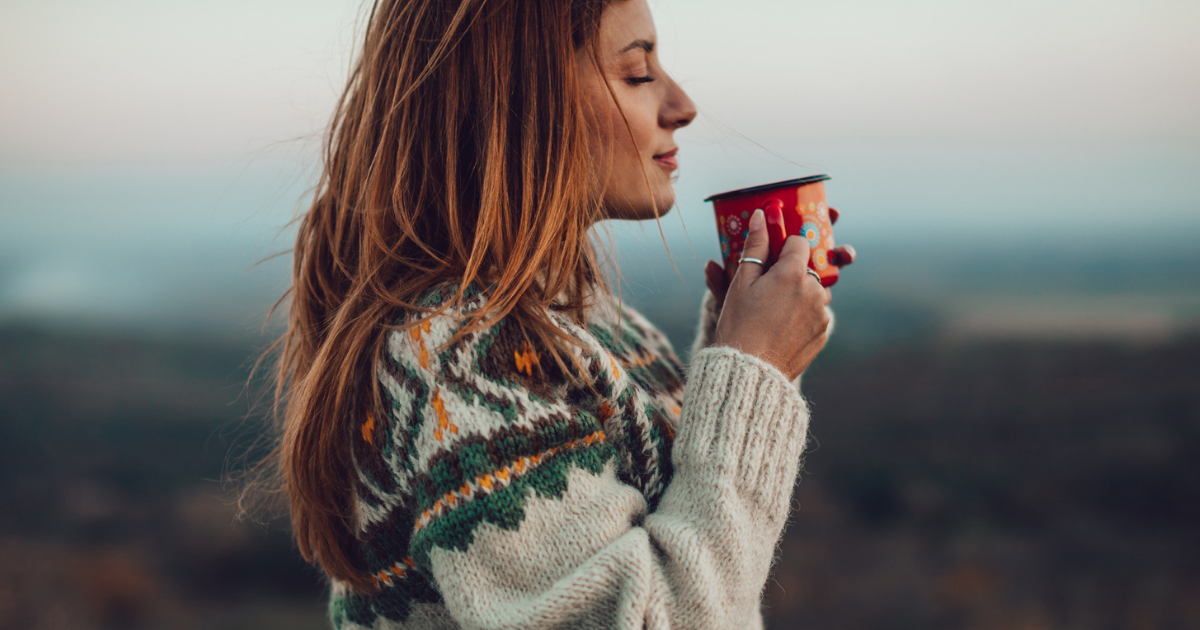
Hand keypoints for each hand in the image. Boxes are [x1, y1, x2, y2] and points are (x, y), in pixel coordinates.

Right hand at [712, 209, 834, 379]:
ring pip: (813, 291)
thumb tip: (761, 216)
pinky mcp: (823, 332)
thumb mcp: (741, 283)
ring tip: (773, 312)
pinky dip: (803, 316)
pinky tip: (782, 327)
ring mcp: (822, 313)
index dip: (783, 247)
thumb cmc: (740, 324)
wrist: (751, 370)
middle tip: (767, 290)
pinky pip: (816, 314)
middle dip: (791, 273)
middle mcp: (814, 290)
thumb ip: (755, 246)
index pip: (798, 242)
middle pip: (807, 267)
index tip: (771, 258)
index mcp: (793, 273)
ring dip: (799, 294)